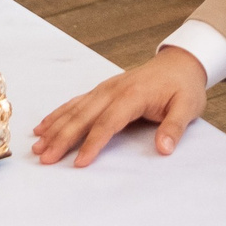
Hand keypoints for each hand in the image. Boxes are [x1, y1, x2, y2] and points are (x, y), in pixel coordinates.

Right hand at [30, 46, 208, 166]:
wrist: (181, 62)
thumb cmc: (184, 87)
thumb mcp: (188, 107)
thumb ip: (174, 127)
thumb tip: (164, 148)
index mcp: (133, 95)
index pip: (108, 123)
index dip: (93, 143)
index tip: (80, 162)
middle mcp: (113, 90)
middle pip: (83, 116)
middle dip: (62, 138)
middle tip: (45, 158)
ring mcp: (105, 88)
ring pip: (75, 109)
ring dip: (55, 127)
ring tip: (37, 146)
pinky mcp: (102, 90)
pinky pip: (76, 102)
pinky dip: (58, 114)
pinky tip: (44, 126)